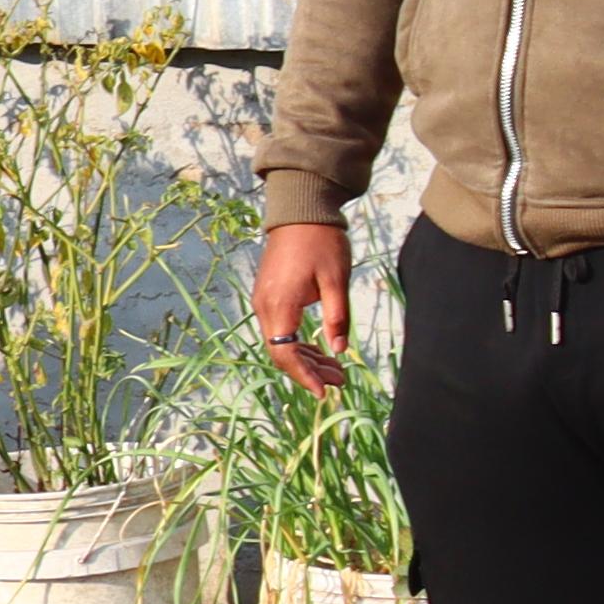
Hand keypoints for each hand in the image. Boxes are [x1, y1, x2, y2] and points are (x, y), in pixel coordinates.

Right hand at [254, 221, 351, 391]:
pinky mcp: (268, 295)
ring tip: (335, 368)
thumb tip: (339, 351)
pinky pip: (280, 329)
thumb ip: (336, 318)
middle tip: (340, 380)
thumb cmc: (321, 242)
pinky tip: (319, 347)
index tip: (324, 392)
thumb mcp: (336, 281)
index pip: (286, 354)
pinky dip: (298, 342)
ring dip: (306, 358)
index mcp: (280, 306)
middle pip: (281, 353)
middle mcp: (264, 307)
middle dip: (309, 371)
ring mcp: (263, 301)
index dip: (304, 377)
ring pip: (280, 342)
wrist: (300, 211)